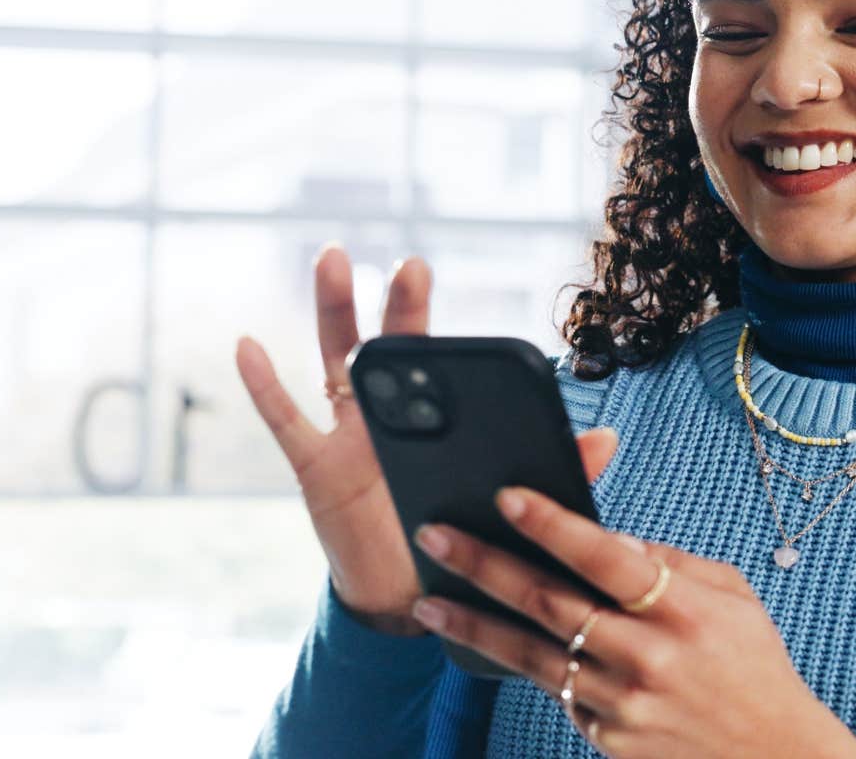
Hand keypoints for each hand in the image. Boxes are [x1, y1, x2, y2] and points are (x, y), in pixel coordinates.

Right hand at [233, 243, 620, 635]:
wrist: (406, 598)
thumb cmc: (457, 538)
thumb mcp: (506, 506)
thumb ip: (553, 470)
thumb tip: (608, 438)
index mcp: (437, 420)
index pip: (441, 362)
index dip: (443, 329)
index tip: (450, 284)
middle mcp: (391, 415)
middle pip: (394, 347)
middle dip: (401, 305)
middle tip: (413, 263)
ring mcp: (349, 436)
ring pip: (337, 361)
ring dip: (335, 310)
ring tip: (334, 257)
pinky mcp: (316, 470)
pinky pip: (286, 422)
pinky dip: (263, 384)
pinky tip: (248, 345)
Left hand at [407, 487, 855, 758]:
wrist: (773, 756)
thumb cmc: (753, 666)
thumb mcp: (732, 596)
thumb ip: (669, 563)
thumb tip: (603, 538)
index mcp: (684, 610)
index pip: (605, 557)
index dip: (552, 524)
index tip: (506, 496)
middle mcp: (648, 656)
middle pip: (549, 603)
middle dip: (484, 566)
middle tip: (435, 538)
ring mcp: (622, 703)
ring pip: (531, 655)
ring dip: (473, 625)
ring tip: (429, 603)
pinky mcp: (606, 739)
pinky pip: (556, 691)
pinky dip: (522, 665)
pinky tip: (491, 642)